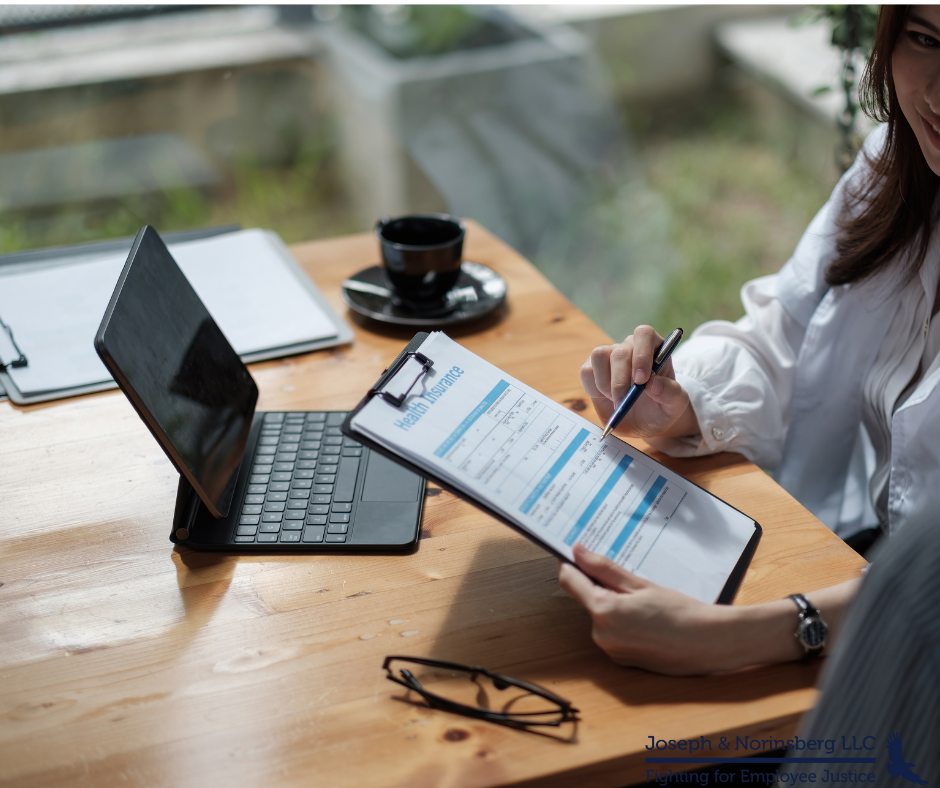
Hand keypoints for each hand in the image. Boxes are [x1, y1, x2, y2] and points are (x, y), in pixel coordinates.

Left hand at [558, 544, 739, 674]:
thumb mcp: (640, 584)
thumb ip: (604, 569)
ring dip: (613, 604)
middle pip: (587, 598)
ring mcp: (611, 650)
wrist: (710, 644)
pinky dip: (622, 622)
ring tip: (644, 600)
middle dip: (601, 586)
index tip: (577, 553)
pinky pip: (612, 632)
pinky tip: (646, 618)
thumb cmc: (681, 612)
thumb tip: (578, 552)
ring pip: (601, 615)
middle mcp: (601, 635)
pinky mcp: (621, 659)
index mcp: (604, 612)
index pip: (570, 580)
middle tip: (629, 578)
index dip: (571, 564)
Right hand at [580, 325, 696, 438]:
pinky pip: (586, 371)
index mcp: (655, 348)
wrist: (645, 424)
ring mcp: (610, 356)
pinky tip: (607, 398)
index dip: (641, 354)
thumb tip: (653, 384)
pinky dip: (594, 388)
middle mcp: (631, 347)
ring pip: (599, 355)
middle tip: (624, 402)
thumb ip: (671, 393)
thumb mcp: (676, 405)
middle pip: (619, 351)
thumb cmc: (662, 409)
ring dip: (605, 383)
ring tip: (617, 400)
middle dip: (620, 380)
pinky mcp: (593, 369)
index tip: (641, 380)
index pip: (644, 334)